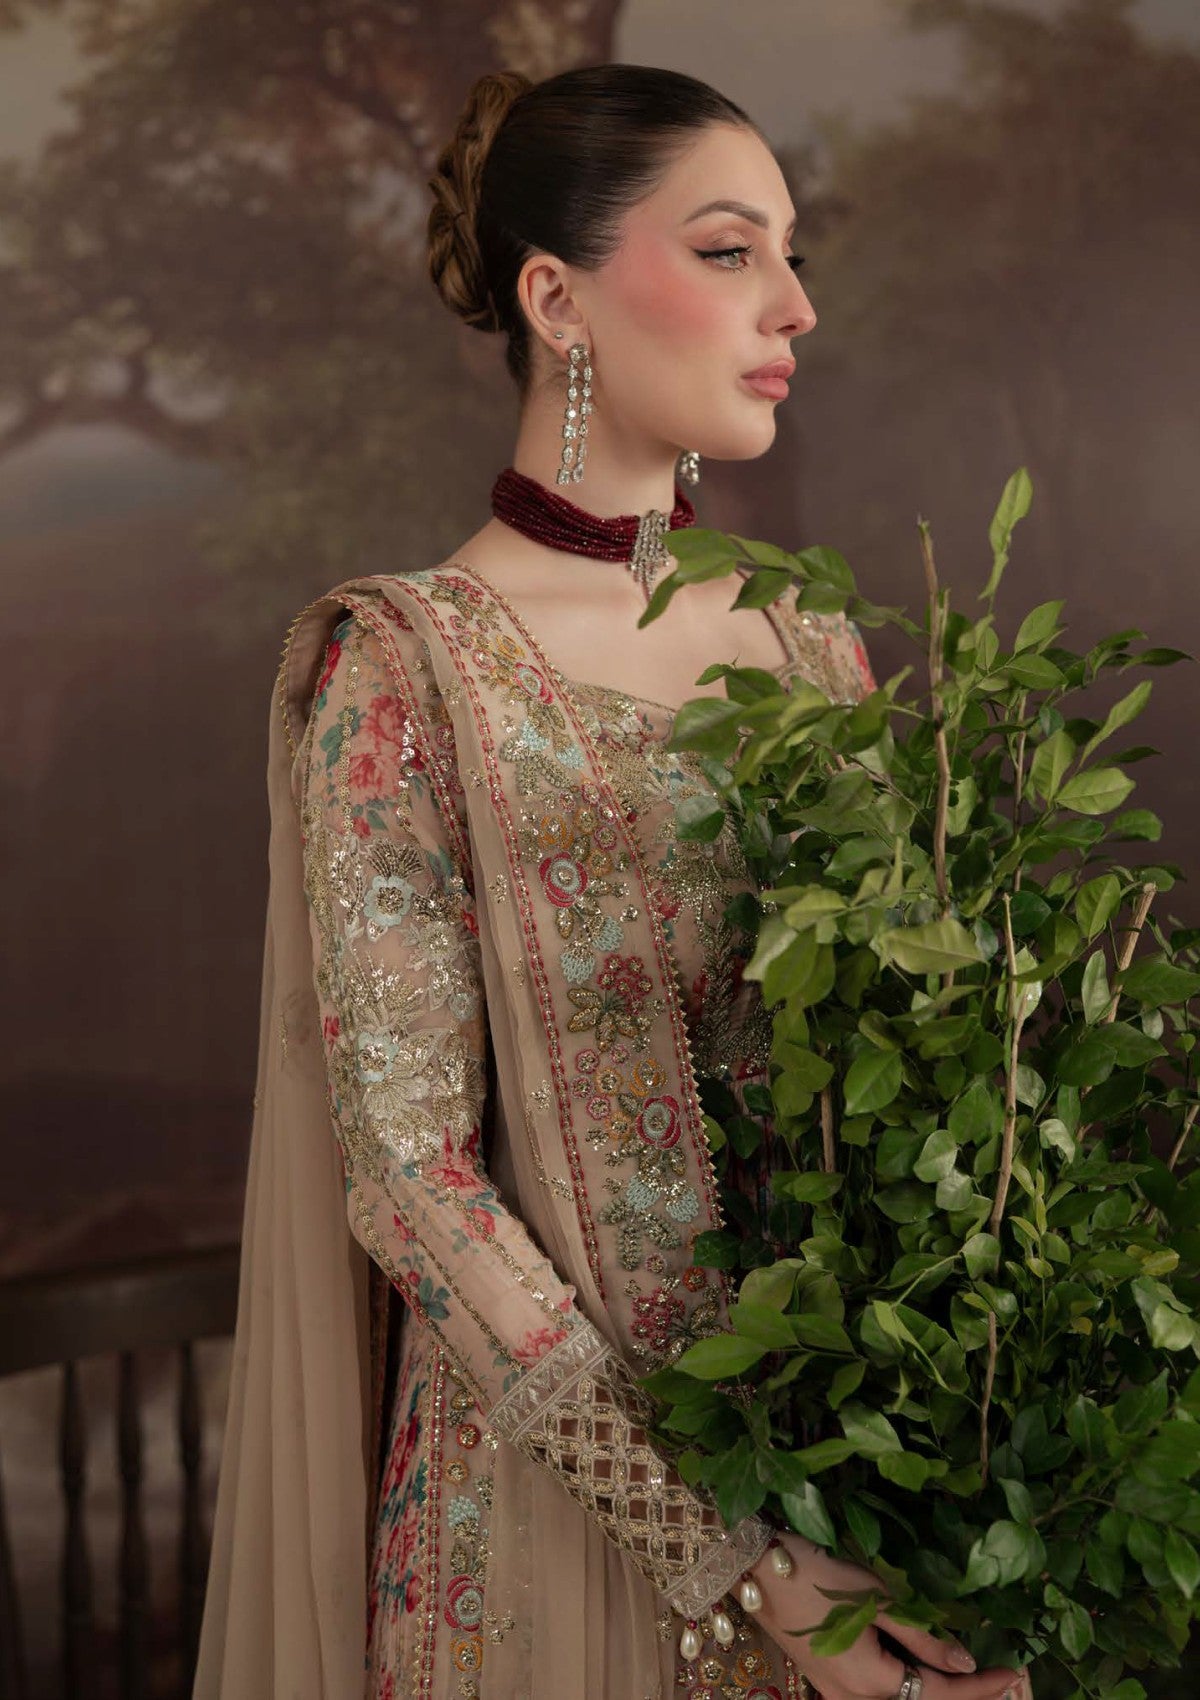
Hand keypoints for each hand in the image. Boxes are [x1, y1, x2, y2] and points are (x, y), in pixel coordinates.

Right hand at [747, 1533, 1032, 1699]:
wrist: (754, 1571)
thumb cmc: (814, 1575)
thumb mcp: (873, 1597)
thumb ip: (920, 1634)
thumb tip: (965, 1662)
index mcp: (869, 1680)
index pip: (940, 1693)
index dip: (981, 1687)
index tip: (1016, 1673)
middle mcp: (855, 1698)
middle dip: (968, 1697)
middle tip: (1007, 1680)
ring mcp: (839, 1694)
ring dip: (941, 1694)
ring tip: (978, 1679)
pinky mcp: (830, 1681)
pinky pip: (882, 1695)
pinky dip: (912, 1686)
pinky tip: (929, 1669)